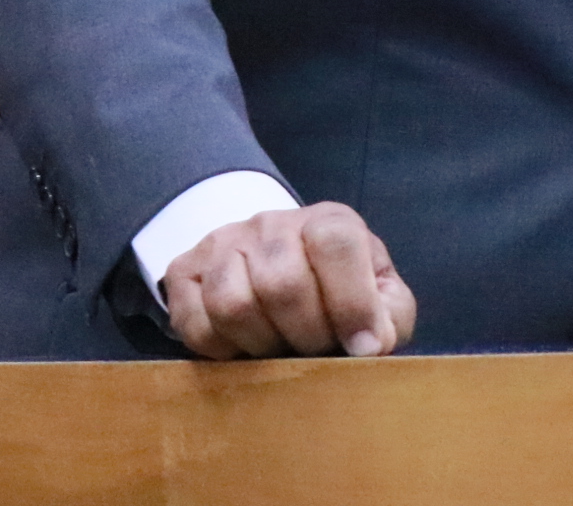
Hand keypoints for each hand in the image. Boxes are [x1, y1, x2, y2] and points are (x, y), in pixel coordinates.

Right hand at [158, 201, 417, 359]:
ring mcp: (223, 243)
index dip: (352, 303)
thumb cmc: (338, 290)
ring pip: (232, 303)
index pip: (335, 242)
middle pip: (282, 284)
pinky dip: (224, 351)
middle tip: (317, 350)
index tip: (363, 347)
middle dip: (306, 335)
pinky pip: (196, 325)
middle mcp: (271, 223)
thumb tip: (373, 343)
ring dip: (263, 344)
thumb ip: (389, 317)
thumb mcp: (378, 298)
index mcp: (327, 221)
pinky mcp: (184, 271)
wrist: (277, 264)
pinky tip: (246, 347)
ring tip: (281, 347)